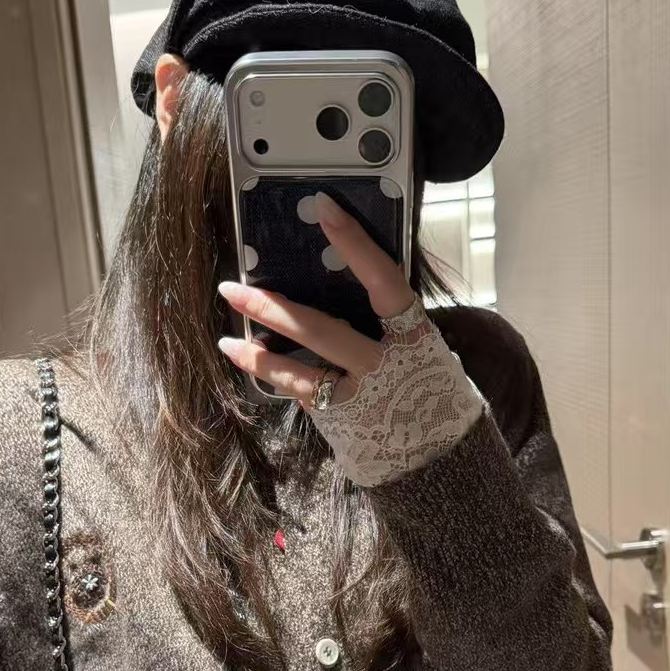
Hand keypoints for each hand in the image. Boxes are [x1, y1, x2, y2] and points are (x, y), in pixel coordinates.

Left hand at [216, 192, 482, 486]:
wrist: (442, 461)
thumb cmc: (433, 393)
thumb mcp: (425, 350)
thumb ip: (391, 322)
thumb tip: (351, 278)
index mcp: (414, 335)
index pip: (384, 280)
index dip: (355, 243)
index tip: (325, 209)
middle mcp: (385, 366)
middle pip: (320, 330)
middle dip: (272, 308)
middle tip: (232, 287)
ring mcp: (361, 398)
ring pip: (299, 372)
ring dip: (257, 355)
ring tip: (227, 338)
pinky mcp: (342, 423)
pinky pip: (302, 394)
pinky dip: (275, 378)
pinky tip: (250, 362)